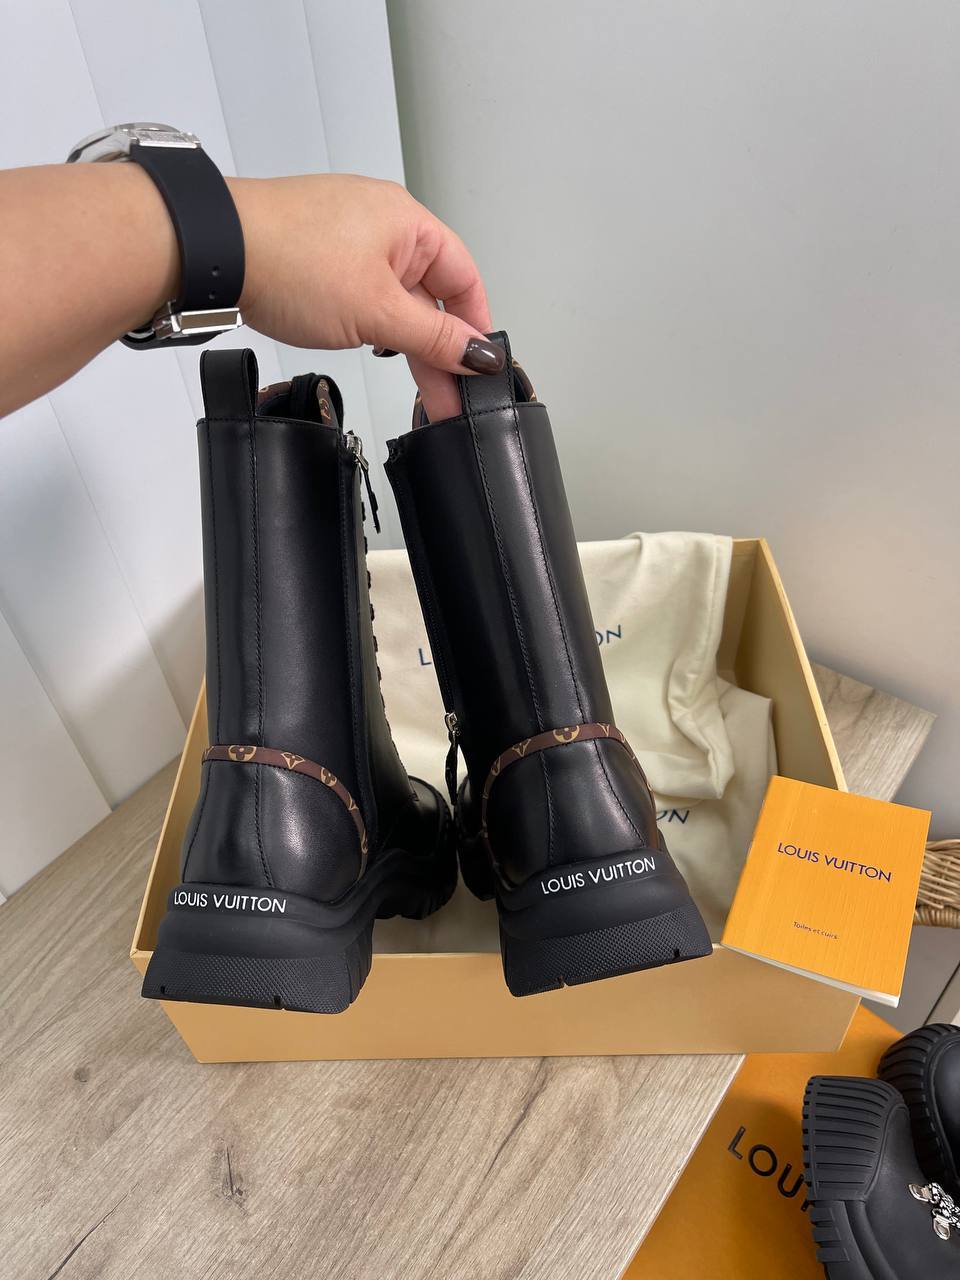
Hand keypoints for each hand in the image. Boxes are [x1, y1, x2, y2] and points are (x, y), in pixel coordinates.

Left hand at [229, 173, 497, 420]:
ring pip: (395, 299)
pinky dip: (375, 326)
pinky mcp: (317, 257)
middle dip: (441, 349)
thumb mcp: (378, 312)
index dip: (476, 326)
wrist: (212, 252)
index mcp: (408, 223)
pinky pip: (363, 295)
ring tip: (419, 389)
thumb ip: (434, 337)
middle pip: (430, 294)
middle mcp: (382, 224)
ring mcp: (347, 239)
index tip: (480, 370)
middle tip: (449, 400)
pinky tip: (376, 350)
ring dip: (407, 342)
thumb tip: (481, 354)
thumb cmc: (289, 260)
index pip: (464, 278)